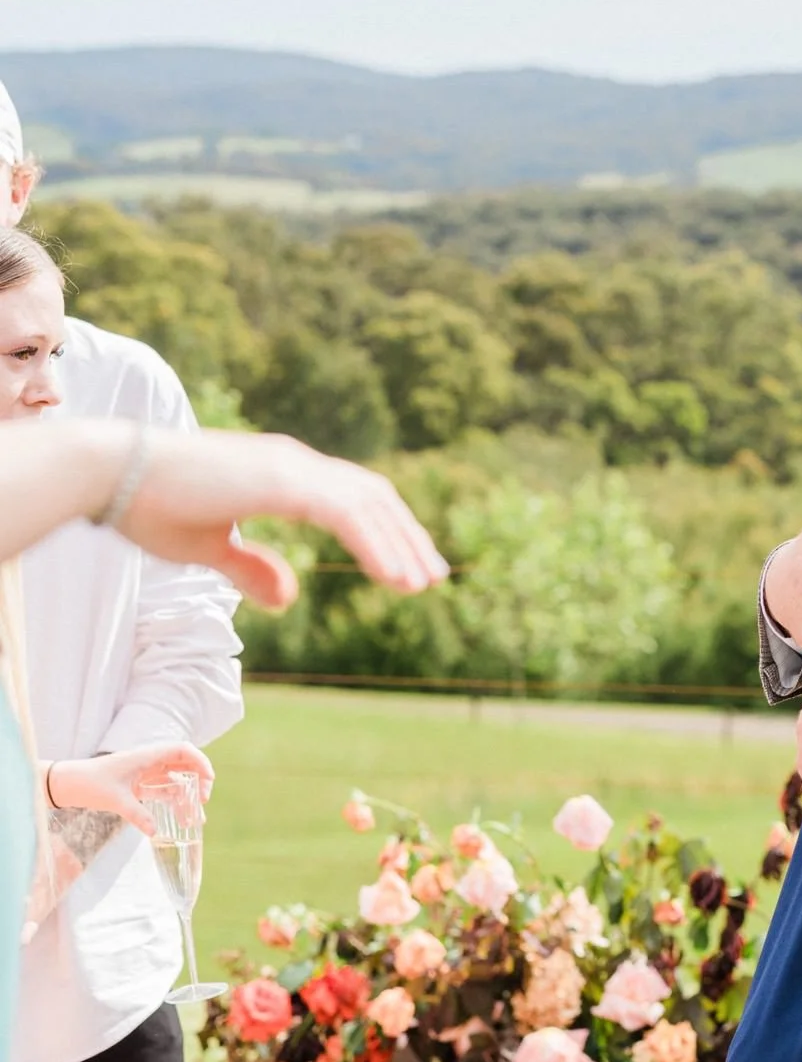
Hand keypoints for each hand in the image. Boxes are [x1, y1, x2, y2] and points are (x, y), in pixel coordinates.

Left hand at [46, 741, 215, 836]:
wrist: (67, 784)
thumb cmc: (90, 784)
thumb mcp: (115, 800)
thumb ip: (138, 815)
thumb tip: (155, 833)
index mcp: (148, 756)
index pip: (184, 750)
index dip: (201, 762)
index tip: (208, 781)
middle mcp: (151, 761)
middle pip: (186, 765)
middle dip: (199, 781)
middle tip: (202, 801)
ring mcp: (146, 773)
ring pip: (177, 779)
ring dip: (188, 795)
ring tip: (196, 816)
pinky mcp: (140, 785)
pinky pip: (165, 790)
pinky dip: (175, 801)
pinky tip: (181, 817)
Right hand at [120, 429, 449, 608]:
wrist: (107, 473)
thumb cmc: (149, 506)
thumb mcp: (209, 548)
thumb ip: (251, 568)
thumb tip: (288, 597)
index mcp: (283, 473)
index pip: (353, 498)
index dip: (386, 530)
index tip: (410, 567)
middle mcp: (295, 463)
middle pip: (372, 498)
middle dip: (407, 537)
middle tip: (433, 577)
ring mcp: (290, 467)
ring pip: (367, 505)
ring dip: (400, 545)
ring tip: (421, 585)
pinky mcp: (280, 482)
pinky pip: (345, 515)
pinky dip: (375, 545)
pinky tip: (394, 576)